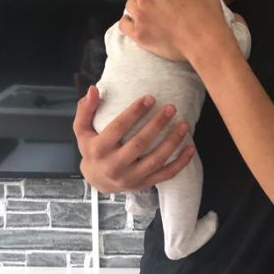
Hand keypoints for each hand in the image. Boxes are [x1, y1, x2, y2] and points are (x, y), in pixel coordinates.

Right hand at [73, 85, 194, 193]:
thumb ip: (85, 110)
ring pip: (155, 160)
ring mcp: (130, 177)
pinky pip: (166, 175)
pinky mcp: (143, 184)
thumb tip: (94, 89)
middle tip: (171, 108)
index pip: (118, 127)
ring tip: (184, 125)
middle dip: (157, 125)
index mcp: (99, 150)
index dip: (134, 112)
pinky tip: (191, 148)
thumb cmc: (92, 150)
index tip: (149, 98)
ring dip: (172, 142)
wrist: (97, 181)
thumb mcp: (82, 131)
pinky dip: (180, 163)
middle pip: (139, 143)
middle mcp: (114, 165)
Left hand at [119, 0, 225, 61]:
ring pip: (130, 4)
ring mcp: (139, 16)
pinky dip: (130, 22)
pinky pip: (124, 24)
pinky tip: (142, 23)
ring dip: (139, 6)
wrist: (205, 40)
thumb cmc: (203, 8)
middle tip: (164, 2)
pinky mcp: (139, 35)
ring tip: (156, 14)